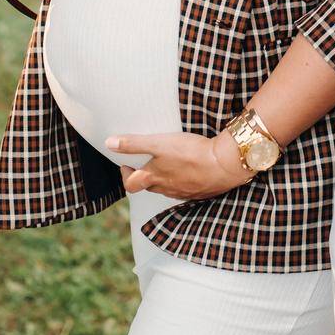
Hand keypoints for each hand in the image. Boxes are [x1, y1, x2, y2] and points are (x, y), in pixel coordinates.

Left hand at [106, 129, 250, 199]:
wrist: (224, 164)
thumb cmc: (190, 153)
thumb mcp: (159, 144)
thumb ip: (134, 144)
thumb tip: (109, 143)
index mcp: (154, 178)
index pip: (130, 185)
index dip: (125, 175)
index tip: (126, 164)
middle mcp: (167, 189)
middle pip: (149, 187)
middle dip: (144, 175)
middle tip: (145, 160)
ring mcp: (184, 192)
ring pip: (167, 188)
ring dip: (163, 177)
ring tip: (168, 161)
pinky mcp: (200, 191)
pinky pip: (186, 188)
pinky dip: (183, 180)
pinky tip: (189, 168)